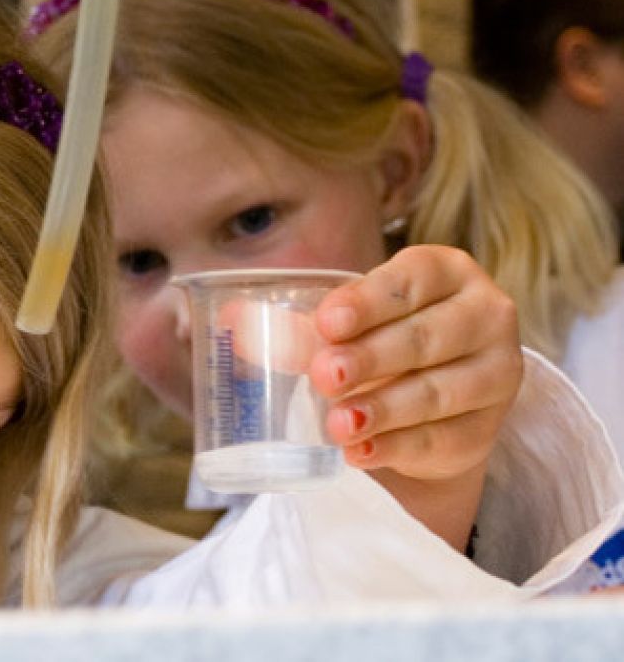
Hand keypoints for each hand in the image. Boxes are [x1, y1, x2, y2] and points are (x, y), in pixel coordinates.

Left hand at [307, 245, 521, 548]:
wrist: (428, 401)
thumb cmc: (379, 341)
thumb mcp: (344, 326)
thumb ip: (294, 325)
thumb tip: (230, 318)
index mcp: (446, 272)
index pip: (410, 281)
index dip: (368, 301)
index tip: (327, 322)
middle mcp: (484, 315)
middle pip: (426, 338)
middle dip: (371, 358)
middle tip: (322, 376)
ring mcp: (495, 373)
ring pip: (438, 392)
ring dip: (384, 409)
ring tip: (337, 424)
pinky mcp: (486, 428)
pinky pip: (442, 439)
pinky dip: (397, 447)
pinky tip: (359, 452)